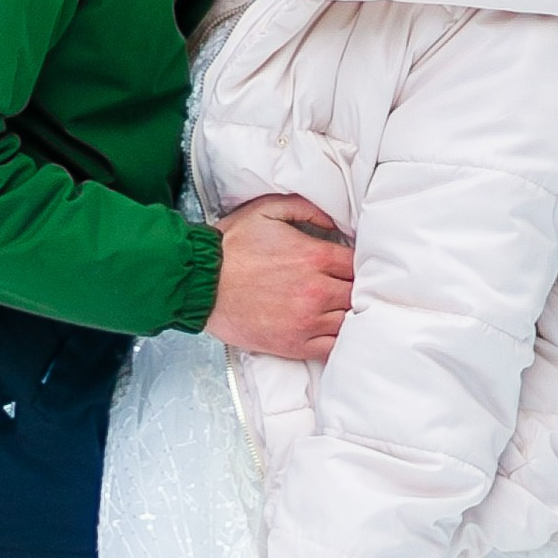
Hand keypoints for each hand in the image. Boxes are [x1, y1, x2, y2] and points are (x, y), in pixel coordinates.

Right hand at [206, 193, 353, 360]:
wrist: (200, 282)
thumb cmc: (230, 246)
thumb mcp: (268, 210)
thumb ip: (307, 209)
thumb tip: (334, 223)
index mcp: (314, 256)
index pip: (357, 263)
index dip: (358, 263)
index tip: (350, 265)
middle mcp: (316, 291)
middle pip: (358, 293)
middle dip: (355, 288)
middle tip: (348, 286)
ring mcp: (307, 321)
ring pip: (350, 320)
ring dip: (350, 313)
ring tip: (342, 307)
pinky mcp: (294, 344)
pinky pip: (332, 348)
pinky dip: (339, 341)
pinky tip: (335, 332)